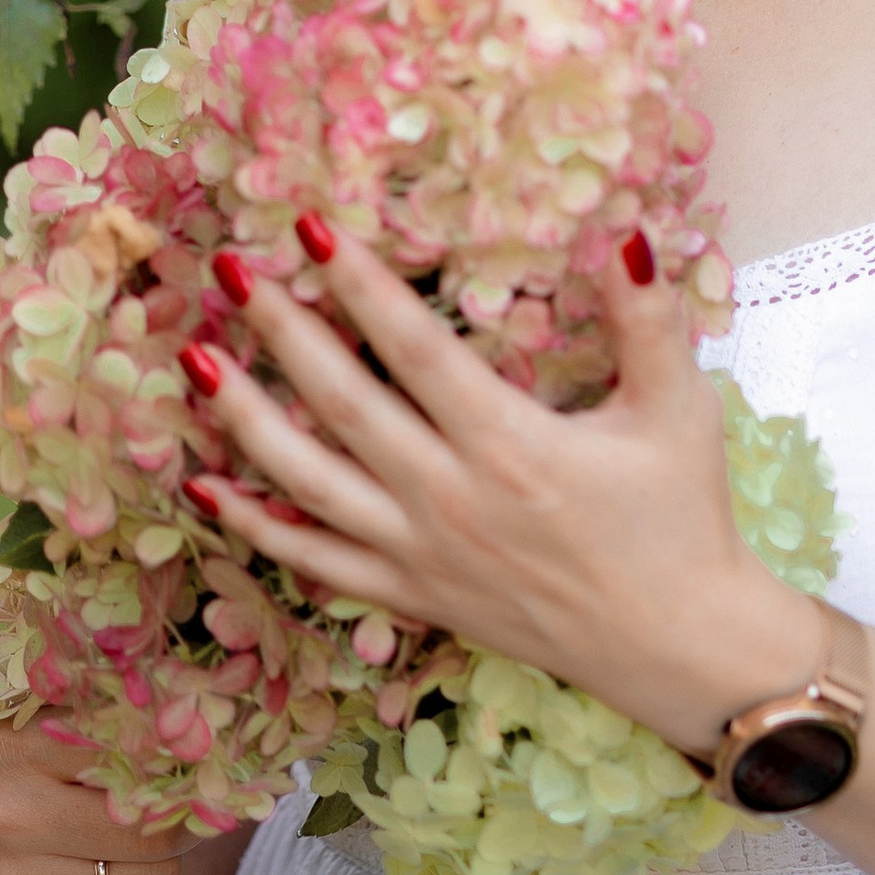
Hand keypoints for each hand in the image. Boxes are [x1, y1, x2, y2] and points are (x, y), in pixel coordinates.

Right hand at [0, 710, 195, 874]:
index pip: (144, 770)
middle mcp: (8, 815)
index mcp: (24, 747)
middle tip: (168, 810)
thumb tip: (215, 753)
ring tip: (130, 841)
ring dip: (161, 865)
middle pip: (150, 836)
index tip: (187, 769)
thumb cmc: (47, 739)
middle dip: (177, 825)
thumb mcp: (78, 709)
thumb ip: (135, 722)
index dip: (181, 774)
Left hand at [183, 234, 818, 754]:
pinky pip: (317, 561)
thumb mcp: (677, 412)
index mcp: (509, 445)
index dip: (360, 287)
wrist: (674, 644)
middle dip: (279, 333)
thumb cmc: (680, 519)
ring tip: (193, 361)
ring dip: (243, 420)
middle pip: (341, 405)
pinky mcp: (413, 594)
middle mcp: (448, 498)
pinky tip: (206, 488)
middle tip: (230, 270)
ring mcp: (421, 553)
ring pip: (307, 483)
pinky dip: (257, 527)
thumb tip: (630, 239)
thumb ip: (648, 324)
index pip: (414, 351)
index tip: (311, 230)